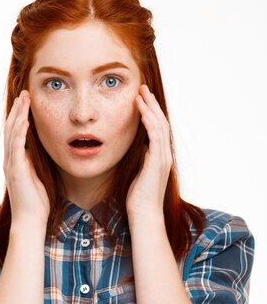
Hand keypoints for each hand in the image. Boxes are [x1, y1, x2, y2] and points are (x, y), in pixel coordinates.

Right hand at [3, 90, 49, 226]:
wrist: (30, 221)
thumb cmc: (36, 203)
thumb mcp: (36, 177)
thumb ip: (33, 163)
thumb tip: (36, 151)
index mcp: (15, 161)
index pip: (15, 133)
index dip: (20, 116)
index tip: (26, 102)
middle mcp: (10, 160)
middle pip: (11, 128)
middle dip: (18, 110)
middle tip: (24, 94)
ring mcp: (11, 165)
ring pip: (12, 134)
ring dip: (18, 116)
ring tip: (24, 100)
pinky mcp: (16, 171)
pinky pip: (17, 148)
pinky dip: (20, 133)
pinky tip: (24, 121)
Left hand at [125, 84, 172, 218]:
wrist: (144, 214)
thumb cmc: (139, 198)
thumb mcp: (138, 173)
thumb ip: (141, 159)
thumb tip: (139, 148)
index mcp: (159, 157)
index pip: (157, 128)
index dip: (150, 112)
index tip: (141, 99)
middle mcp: (164, 155)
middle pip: (161, 122)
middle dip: (151, 104)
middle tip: (143, 89)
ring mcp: (162, 158)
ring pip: (159, 126)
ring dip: (149, 109)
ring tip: (141, 95)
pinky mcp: (157, 163)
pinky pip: (155, 138)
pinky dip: (150, 124)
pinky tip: (143, 113)